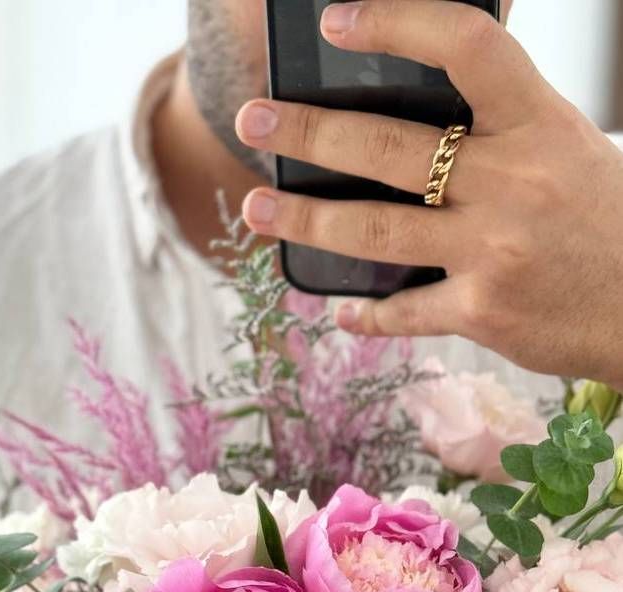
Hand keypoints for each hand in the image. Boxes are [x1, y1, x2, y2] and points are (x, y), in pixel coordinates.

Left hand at [236, 0, 622, 387]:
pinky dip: (366, 313)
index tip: (335, 24)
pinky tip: (340, 309)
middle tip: (253, 123)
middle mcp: (511, 183)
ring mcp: (492, 252)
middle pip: (387, 150)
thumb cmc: (605, 221)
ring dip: (304, 222)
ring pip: (373, 231)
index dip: (395, 25)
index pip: (464, 47)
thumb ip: (502, 124)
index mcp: (538, 124)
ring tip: (256, 209)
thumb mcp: (567, 146)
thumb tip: (424, 110)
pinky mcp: (481, 313)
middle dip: (308, 134)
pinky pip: (404, 311)